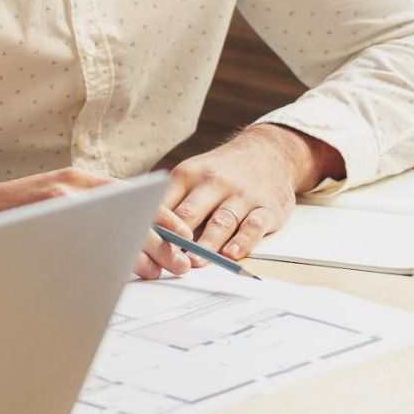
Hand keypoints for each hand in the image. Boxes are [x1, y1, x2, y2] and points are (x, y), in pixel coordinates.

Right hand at [0, 168, 201, 281]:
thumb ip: (91, 212)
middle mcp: (76, 186)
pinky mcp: (47, 216)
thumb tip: (135, 244)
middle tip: (178, 265)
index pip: (137, 197)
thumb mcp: (57, 202)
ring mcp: (61, 201)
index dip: (165, 220)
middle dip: (161, 242)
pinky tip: (121, 273)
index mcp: (82, 181)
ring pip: (117, 228)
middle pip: (134, 213)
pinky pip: (89, 241)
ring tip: (156, 273)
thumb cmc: (16, 213)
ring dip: (141, 255)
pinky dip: (109, 258)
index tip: (185, 241)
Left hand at [161, 124, 342, 265]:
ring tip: (194, 261)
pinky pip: (253, 227)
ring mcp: (241, 195)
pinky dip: (242, 242)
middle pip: (190, 213)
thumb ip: (173, 198)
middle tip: (166, 257)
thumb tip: (144, 226)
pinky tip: (231, 254)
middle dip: (177, 236)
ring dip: (206, 243)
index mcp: (188, 175)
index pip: (165, 202)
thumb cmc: (222, 170)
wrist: (269, 151)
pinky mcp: (266, 208)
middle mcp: (213, 183)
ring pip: (220, 222)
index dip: (154, 224)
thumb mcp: (192, 173)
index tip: (145, 242)